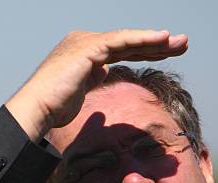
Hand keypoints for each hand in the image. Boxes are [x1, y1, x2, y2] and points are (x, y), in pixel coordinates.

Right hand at [5, 29, 188, 141]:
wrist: (36, 109)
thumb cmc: (53, 107)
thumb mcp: (78, 89)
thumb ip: (92, 77)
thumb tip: (104, 71)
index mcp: (82, 51)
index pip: (119, 48)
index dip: (143, 50)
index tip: (165, 55)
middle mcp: (83, 41)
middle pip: (126, 42)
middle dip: (155, 44)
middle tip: (181, 45)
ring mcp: (84, 42)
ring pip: (127, 39)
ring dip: (156, 41)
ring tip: (180, 42)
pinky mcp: (88, 48)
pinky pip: (121, 41)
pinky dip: (143, 39)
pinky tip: (163, 38)